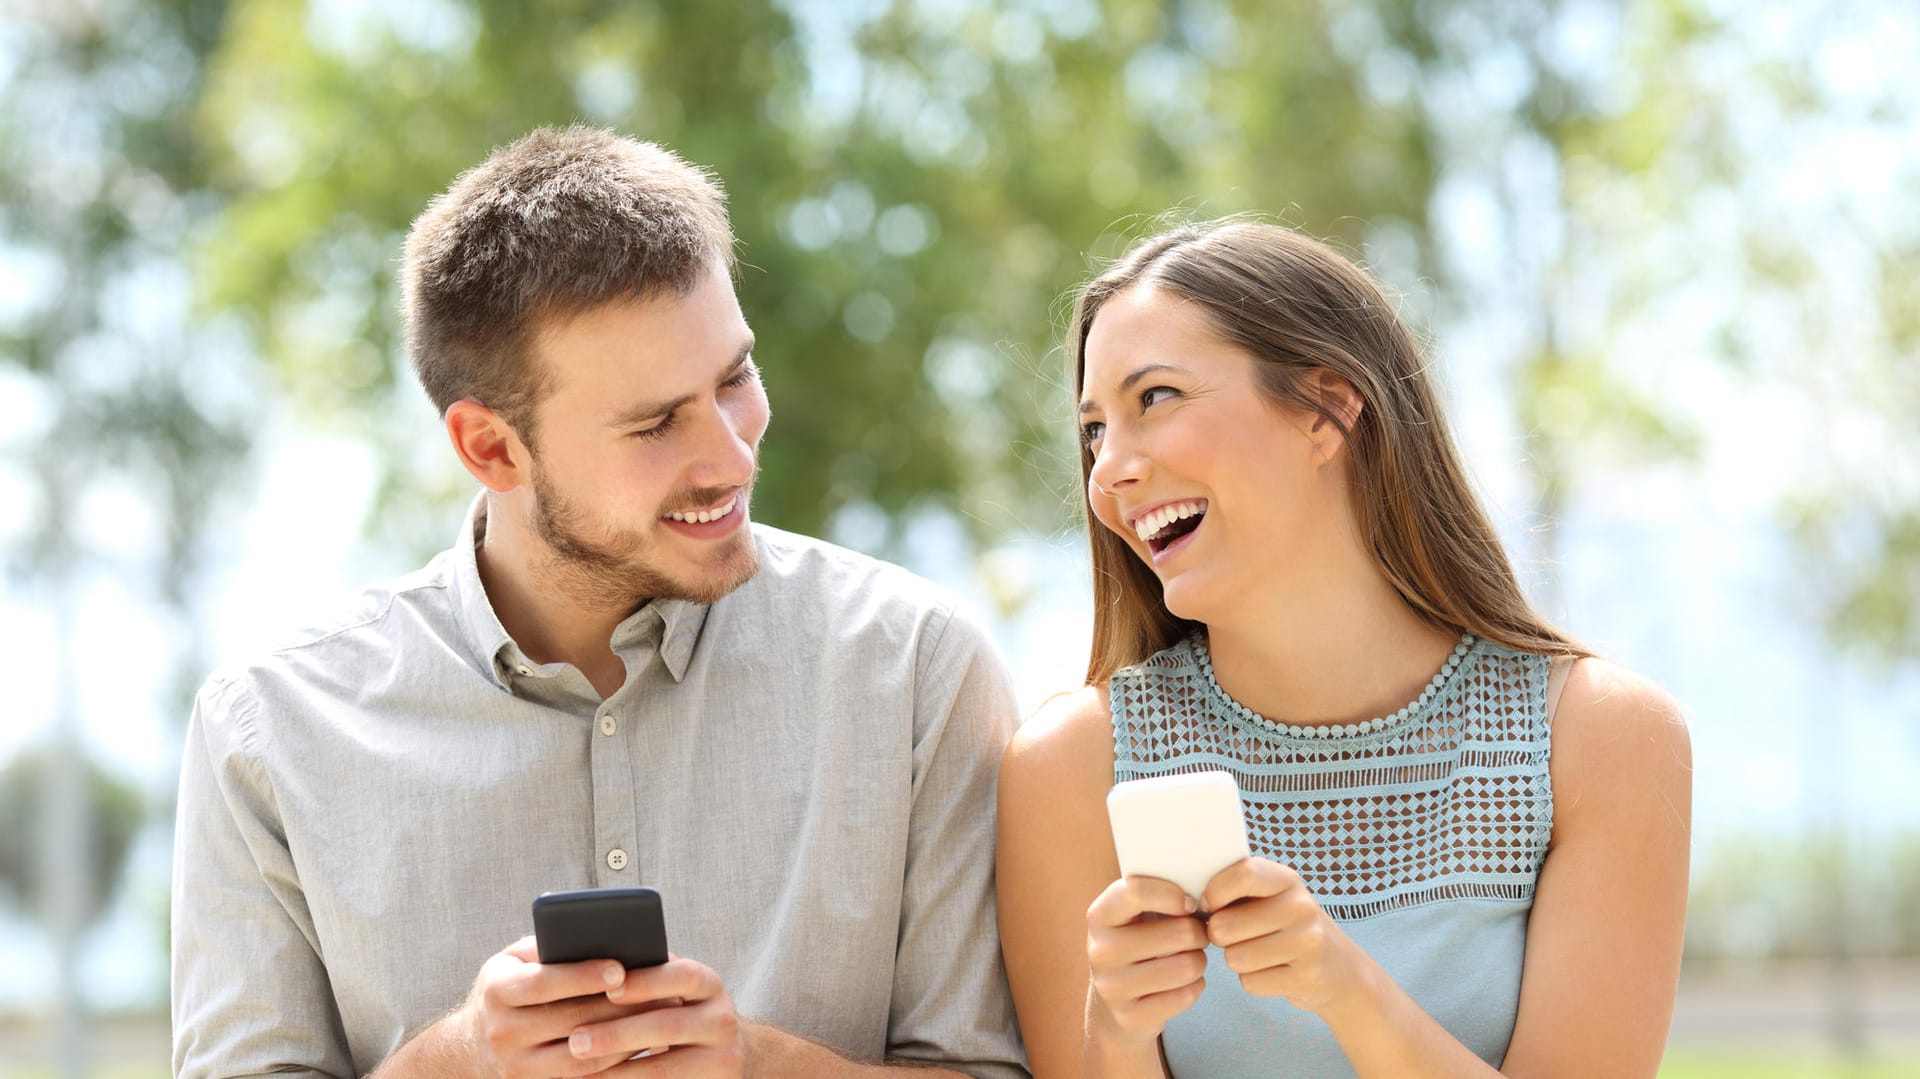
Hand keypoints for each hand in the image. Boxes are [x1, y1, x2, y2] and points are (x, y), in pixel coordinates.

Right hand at [456, 936, 660, 1077]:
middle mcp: (502, 1033)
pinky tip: (640, 1046)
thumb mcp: (515, 960)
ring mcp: (517, 1069)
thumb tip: (601, 937)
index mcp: (497, 992)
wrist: (472, 1045)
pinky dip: (613, 1065)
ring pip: (581, 1059)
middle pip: (569, 1022)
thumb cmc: (509, 987)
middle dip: (618, 1008)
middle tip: (660, 993)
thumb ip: (549, 947)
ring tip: (658, 1019)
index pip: (543, 983)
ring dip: (624, 1040)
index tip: (620, 968)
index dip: (583, 976)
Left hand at [563, 955, 745, 1075]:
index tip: (609, 989)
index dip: (647, 981)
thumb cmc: (677, 1014)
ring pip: (663, 1068)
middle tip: (575, 1041)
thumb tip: (590, 966)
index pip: (683, 976)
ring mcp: (722, 1059)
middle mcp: (722, 1020)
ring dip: (616, 1070)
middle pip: (668, 1026)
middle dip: (617, 1034)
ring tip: (579, 1072)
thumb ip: (645, 975)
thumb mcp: (672, 992)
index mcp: (708, 985)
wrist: (720, 1056)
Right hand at [1084, 875, 1210, 1044]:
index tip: (1190, 903)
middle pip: (1178, 932)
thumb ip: (1155, 894)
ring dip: (1199, 961)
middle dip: (1198, 933)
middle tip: (1196, 935)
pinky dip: (1195, 987)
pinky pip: (1186, 995)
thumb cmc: (1135, 945)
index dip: (1174, 894)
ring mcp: (1112, 987)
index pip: (1136, 891)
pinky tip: (1183, 984)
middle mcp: (1100, 950)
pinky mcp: (1131, 1017)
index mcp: (1099, 916)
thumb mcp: (1132, 916)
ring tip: (1190, 959)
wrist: (1112, 1005)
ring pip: (1187, 966)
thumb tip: (1201, 887)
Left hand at [1201, 858, 1366, 1015]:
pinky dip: (1253, 981)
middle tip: (1236, 936)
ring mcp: (1308, 943)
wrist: (1339, 968)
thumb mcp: (1270, 897)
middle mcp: (1301, 906)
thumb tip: (1190, 900)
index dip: (1214, 892)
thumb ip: (1236, 888)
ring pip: (1235, 958)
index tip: (1210, 905)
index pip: (1242, 874)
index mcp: (1286, 879)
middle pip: (1225, 925)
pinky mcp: (1306, 977)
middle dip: (1219, 936)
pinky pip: (1250, 982)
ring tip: (1258, 952)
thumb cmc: (1285, 926)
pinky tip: (1273, 971)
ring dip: (1237, 959)